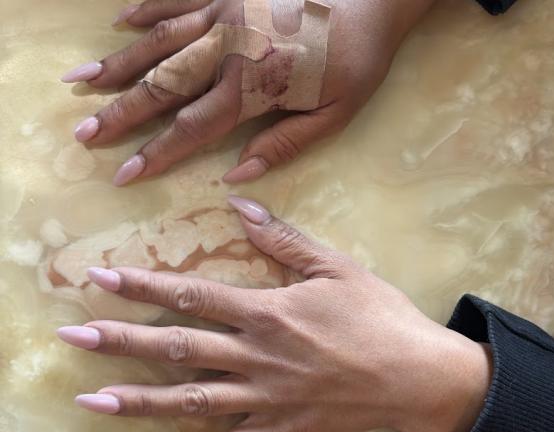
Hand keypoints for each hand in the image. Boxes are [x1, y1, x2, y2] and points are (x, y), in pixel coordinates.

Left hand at [57, 196, 491, 431]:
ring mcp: (266, 398)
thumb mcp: (337, 268)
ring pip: (192, 401)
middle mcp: (258, 356)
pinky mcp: (281, 431)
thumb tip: (241, 206)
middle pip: (178, 348)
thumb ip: (285, 240)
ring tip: (93, 400)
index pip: (193, 295)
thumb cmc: (379, 316)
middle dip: (122, 342)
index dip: (144, 285)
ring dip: (139, 400)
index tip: (102, 279)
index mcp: (269, 312)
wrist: (417, 376)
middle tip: (74, 338)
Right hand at [62, 0, 434, 185]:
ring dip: (118, 64)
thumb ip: (283, 145)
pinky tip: (120, 23)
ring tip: (80, 81)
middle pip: (163, 86)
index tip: (122, 174)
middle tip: (84, 133)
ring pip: (159, 42)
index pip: (191, 129)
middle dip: (121, 113)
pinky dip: (146, 10)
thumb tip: (235, 177)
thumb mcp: (333, 114)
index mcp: (252, 85)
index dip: (154, 154)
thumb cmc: (357, 59)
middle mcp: (227, 48)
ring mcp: (224, 11)